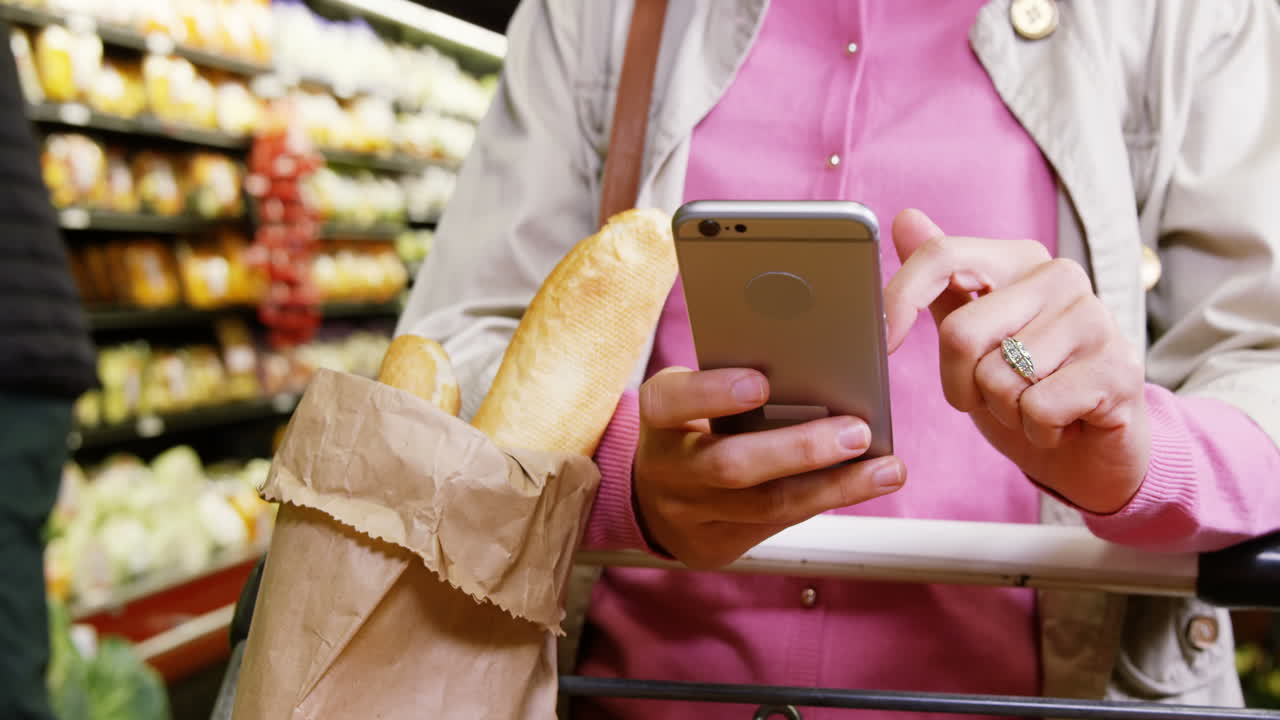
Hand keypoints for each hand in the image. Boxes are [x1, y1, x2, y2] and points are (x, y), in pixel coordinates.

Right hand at [633, 367, 905, 569]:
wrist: (654, 495)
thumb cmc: (696, 423)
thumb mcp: (699, 391)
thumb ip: (748, 373)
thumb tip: (844, 346)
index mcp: (658, 416)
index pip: (671, 402)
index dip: (712, 393)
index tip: (761, 382)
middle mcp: (665, 469)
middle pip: (730, 465)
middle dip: (800, 449)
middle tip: (857, 431)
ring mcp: (687, 515)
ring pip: (766, 505)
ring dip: (834, 486)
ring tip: (886, 469)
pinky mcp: (714, 546)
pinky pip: (776, 525)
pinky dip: (824, 501)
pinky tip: (864, 484)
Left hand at [884, 209, 1149, 513]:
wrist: (1091, 448)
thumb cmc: (1025, 388)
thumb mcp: (974, 337)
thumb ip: (942, 281)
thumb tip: (904, 218)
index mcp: (1020, 259)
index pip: (942, 257)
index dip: (901, 299)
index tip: (886, 344)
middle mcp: (1061, 277)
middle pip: (960, 333)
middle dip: (961, 385)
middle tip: (993, 396)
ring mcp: (1095, 320)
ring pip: (998, 379)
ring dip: (1004, 411)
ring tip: (1034, 406)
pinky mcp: (1119, 369)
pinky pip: (1037, 408)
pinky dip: (1038, 431)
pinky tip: (1063, 423)